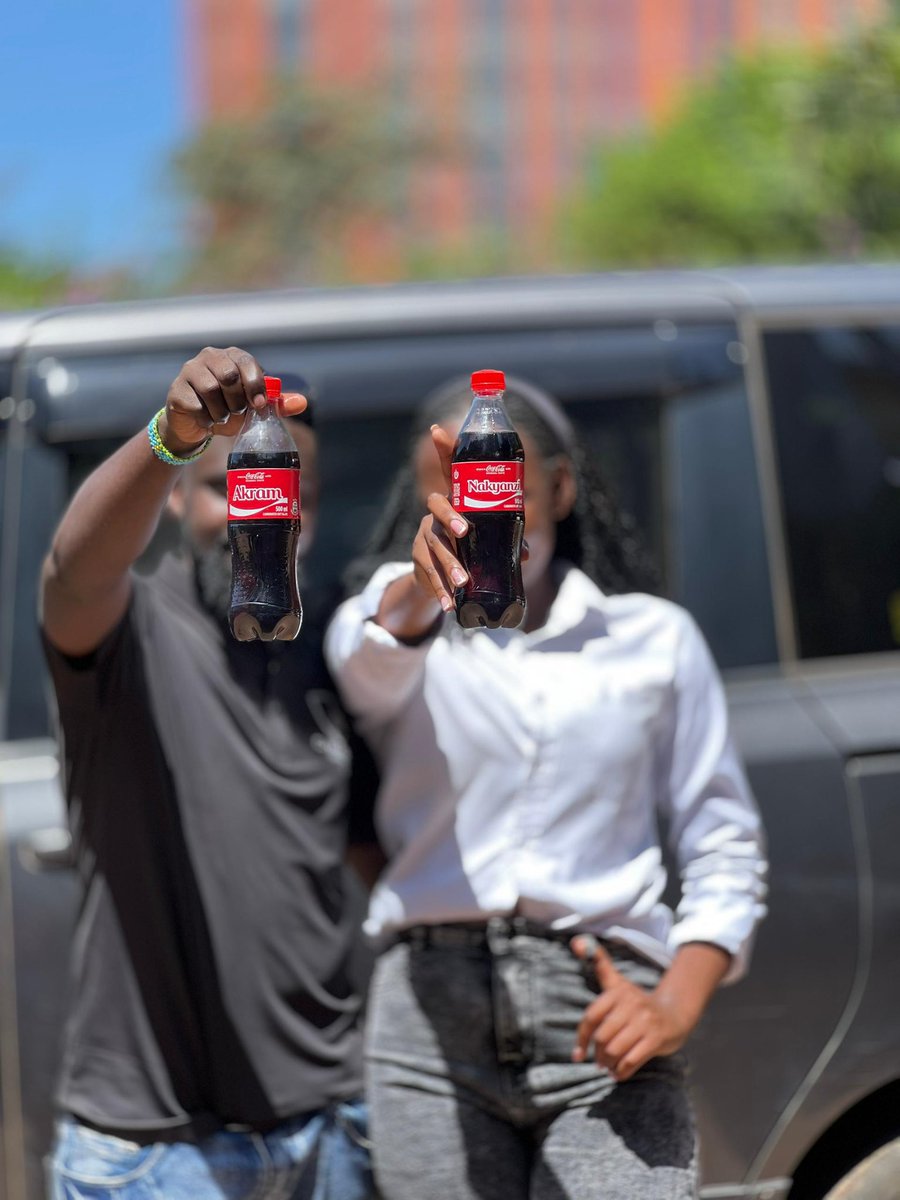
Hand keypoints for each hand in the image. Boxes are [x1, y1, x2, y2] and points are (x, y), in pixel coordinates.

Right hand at [160, 347, 306, 454]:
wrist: (196, 425)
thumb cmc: (228, 409)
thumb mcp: (254, 407)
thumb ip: (277, 404)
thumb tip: (303, 403)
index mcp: (233, 356)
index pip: (247, 363)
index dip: (255, 385)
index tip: (258, 405)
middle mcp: (210, 356)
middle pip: (228, 375)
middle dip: (237, 401)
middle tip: (237, 413)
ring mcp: (190, 370)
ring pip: (210, 389)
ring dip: (221, 412)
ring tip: (222, 417)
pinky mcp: (176, 389)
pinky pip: (195, 404)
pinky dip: (206, 419)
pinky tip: (206, 420)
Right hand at [409, 424, 528, 612]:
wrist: (440, 578)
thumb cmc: (469, 549)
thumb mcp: (487, 540)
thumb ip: (505, 541)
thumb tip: (524, 552)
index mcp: (455, 501)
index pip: (449, 471)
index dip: (444, 449)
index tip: (437, 429)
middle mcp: (434, 514)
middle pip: (436, 508)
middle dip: (450, 518)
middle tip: (465, 531)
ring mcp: (424, 536)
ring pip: (433, 546)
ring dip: (448, 564)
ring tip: (463, 582)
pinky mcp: (418, 561)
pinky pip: (427, 575)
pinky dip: (440, 592)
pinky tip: (449, 605)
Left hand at [570, 936, 696, 1082]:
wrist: (675, 1014)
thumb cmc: (637, 1002)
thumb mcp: (618, 981)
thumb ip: (599, 963)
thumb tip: (575, 941)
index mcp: (618, 991)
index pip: (591, 1016)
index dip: (582, 1037)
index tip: (578, 1054)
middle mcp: (631, 1005)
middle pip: (602, 1037)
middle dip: (597, 1054)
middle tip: (598, 1062)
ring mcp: (645, 1022)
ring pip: (615, 1050)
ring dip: (608, 1064)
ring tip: (608, 1067)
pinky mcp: (656, 1039)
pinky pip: (632, 1061)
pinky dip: (622, 1072)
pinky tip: (619, 1074)